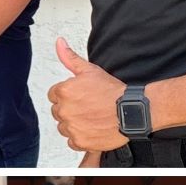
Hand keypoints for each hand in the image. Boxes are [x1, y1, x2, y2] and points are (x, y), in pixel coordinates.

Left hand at [48, 38, 129, 153]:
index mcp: (63, 91)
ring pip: (64, 127)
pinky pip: (72, 141)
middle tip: (88, 107)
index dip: (68, 96)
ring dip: (74, 124)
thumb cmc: (113, 91)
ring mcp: (71, 127)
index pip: (54, 95)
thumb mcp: (90, 70)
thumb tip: (59, 43)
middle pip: (58, 111)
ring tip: (91, 117)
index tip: (81, 97)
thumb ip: (70, 58)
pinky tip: (92, 129)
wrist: (132, 111)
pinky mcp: (79, 141)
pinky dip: (80, 137)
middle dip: (70, 109)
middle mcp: (64, 110)